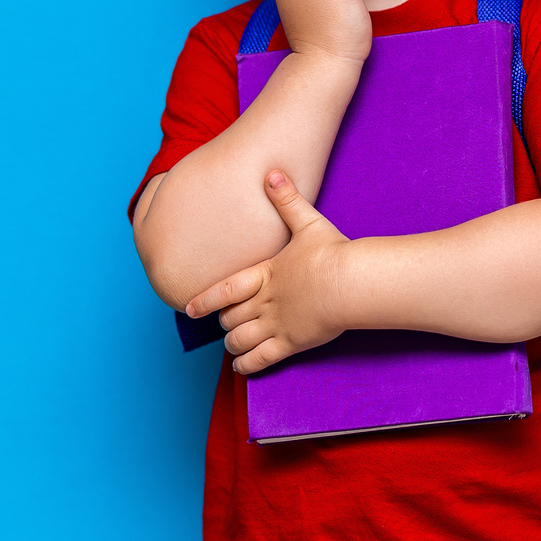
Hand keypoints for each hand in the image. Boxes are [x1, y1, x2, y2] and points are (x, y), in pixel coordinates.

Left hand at [184, 171, 353, 373]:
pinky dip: (246, 365)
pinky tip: (240, 367)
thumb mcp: (308, 222)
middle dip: (225, 321)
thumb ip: (287, 199)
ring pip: (241, 339)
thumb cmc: (332, 252)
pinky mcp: (291, 343)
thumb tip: (272, 172)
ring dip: (233, 343)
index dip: (205, 301)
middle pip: (231, 317)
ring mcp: (276, 324)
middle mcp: (265, 301)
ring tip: (231, 345)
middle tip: (224, 323)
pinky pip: (261, 359)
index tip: (189, 309)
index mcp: (265, 274)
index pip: (225, 290)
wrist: (350, 282)